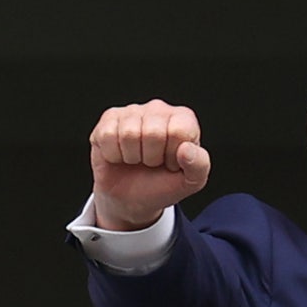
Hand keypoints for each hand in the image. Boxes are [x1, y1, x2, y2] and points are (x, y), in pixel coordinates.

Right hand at [89, 98, 210, 230]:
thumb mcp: (191, 182)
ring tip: (138, 159)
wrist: (132, 198)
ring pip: (129, 134)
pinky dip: (113, 154)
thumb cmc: (163, 184)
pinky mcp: (109, 118)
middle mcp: (160, 109)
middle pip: (153, 132)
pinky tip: (121, 155)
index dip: (172, 155)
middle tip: (152, 162)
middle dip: (151, 158)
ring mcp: (133, 111)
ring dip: (132, 157)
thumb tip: (186, 149)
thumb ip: (199, 166)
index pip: (179, 132)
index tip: (172, 163)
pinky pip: (107, 135)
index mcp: (184, 119)